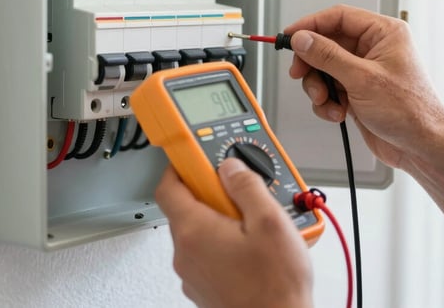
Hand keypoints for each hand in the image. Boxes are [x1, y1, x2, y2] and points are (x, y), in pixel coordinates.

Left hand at [154, 159, 313, 307]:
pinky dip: (226, 243)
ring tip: (258, 224)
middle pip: (188, 207)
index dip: (182, 165)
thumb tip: (230, 167)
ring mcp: (194, 274)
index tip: (199, 156)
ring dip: (223, 220)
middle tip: (245, 193)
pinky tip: (255, 247)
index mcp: (194, 230)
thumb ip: (246, 186)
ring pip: (201, 232)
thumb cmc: (274, 286)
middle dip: (215, 194)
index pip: (169, 186)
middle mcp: (186, 253)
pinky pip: (209, 254)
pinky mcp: (206, 288)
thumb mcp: (270, 222)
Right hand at [284, 4, 443, 167]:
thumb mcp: (362, 79)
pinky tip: (337, 112)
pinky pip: (330, 87)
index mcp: (384, 33)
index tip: (290, 36)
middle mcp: (374, 48)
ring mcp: (365, 70)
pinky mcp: (358, 91)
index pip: (339, 17)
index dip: (310, 25)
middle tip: (299, 73)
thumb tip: (303, 39)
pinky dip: (327, 101)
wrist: (420, 147)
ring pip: (325, 68)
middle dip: (312, 63)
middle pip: (327, 43)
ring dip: (319, 87)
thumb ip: (328, 56)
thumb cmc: (410, 111)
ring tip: (325, 101)